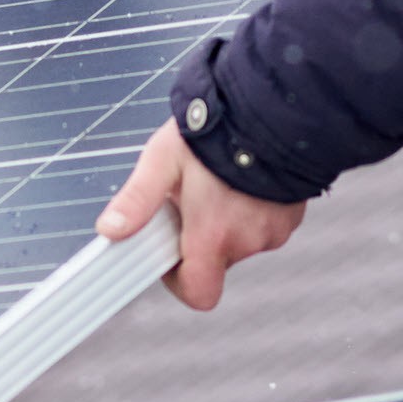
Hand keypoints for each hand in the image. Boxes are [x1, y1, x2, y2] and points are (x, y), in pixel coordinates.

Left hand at [97, 117, 307, 310]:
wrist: (274, 108)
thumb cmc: (219, 130)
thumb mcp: (164, 160)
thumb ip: (137, 199)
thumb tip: (111, 229)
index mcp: (213, 234)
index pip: (198, 293)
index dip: (178, 281)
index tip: (168, 256)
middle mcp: (248, 239)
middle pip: (215, 261)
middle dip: (199, 237)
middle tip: (189, 199)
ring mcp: (274, 230)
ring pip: (239, 241)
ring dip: (225, 222)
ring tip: (217, 182)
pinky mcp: (291, 217)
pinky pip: (263, 226)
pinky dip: (250, 212)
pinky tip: (241, 181)